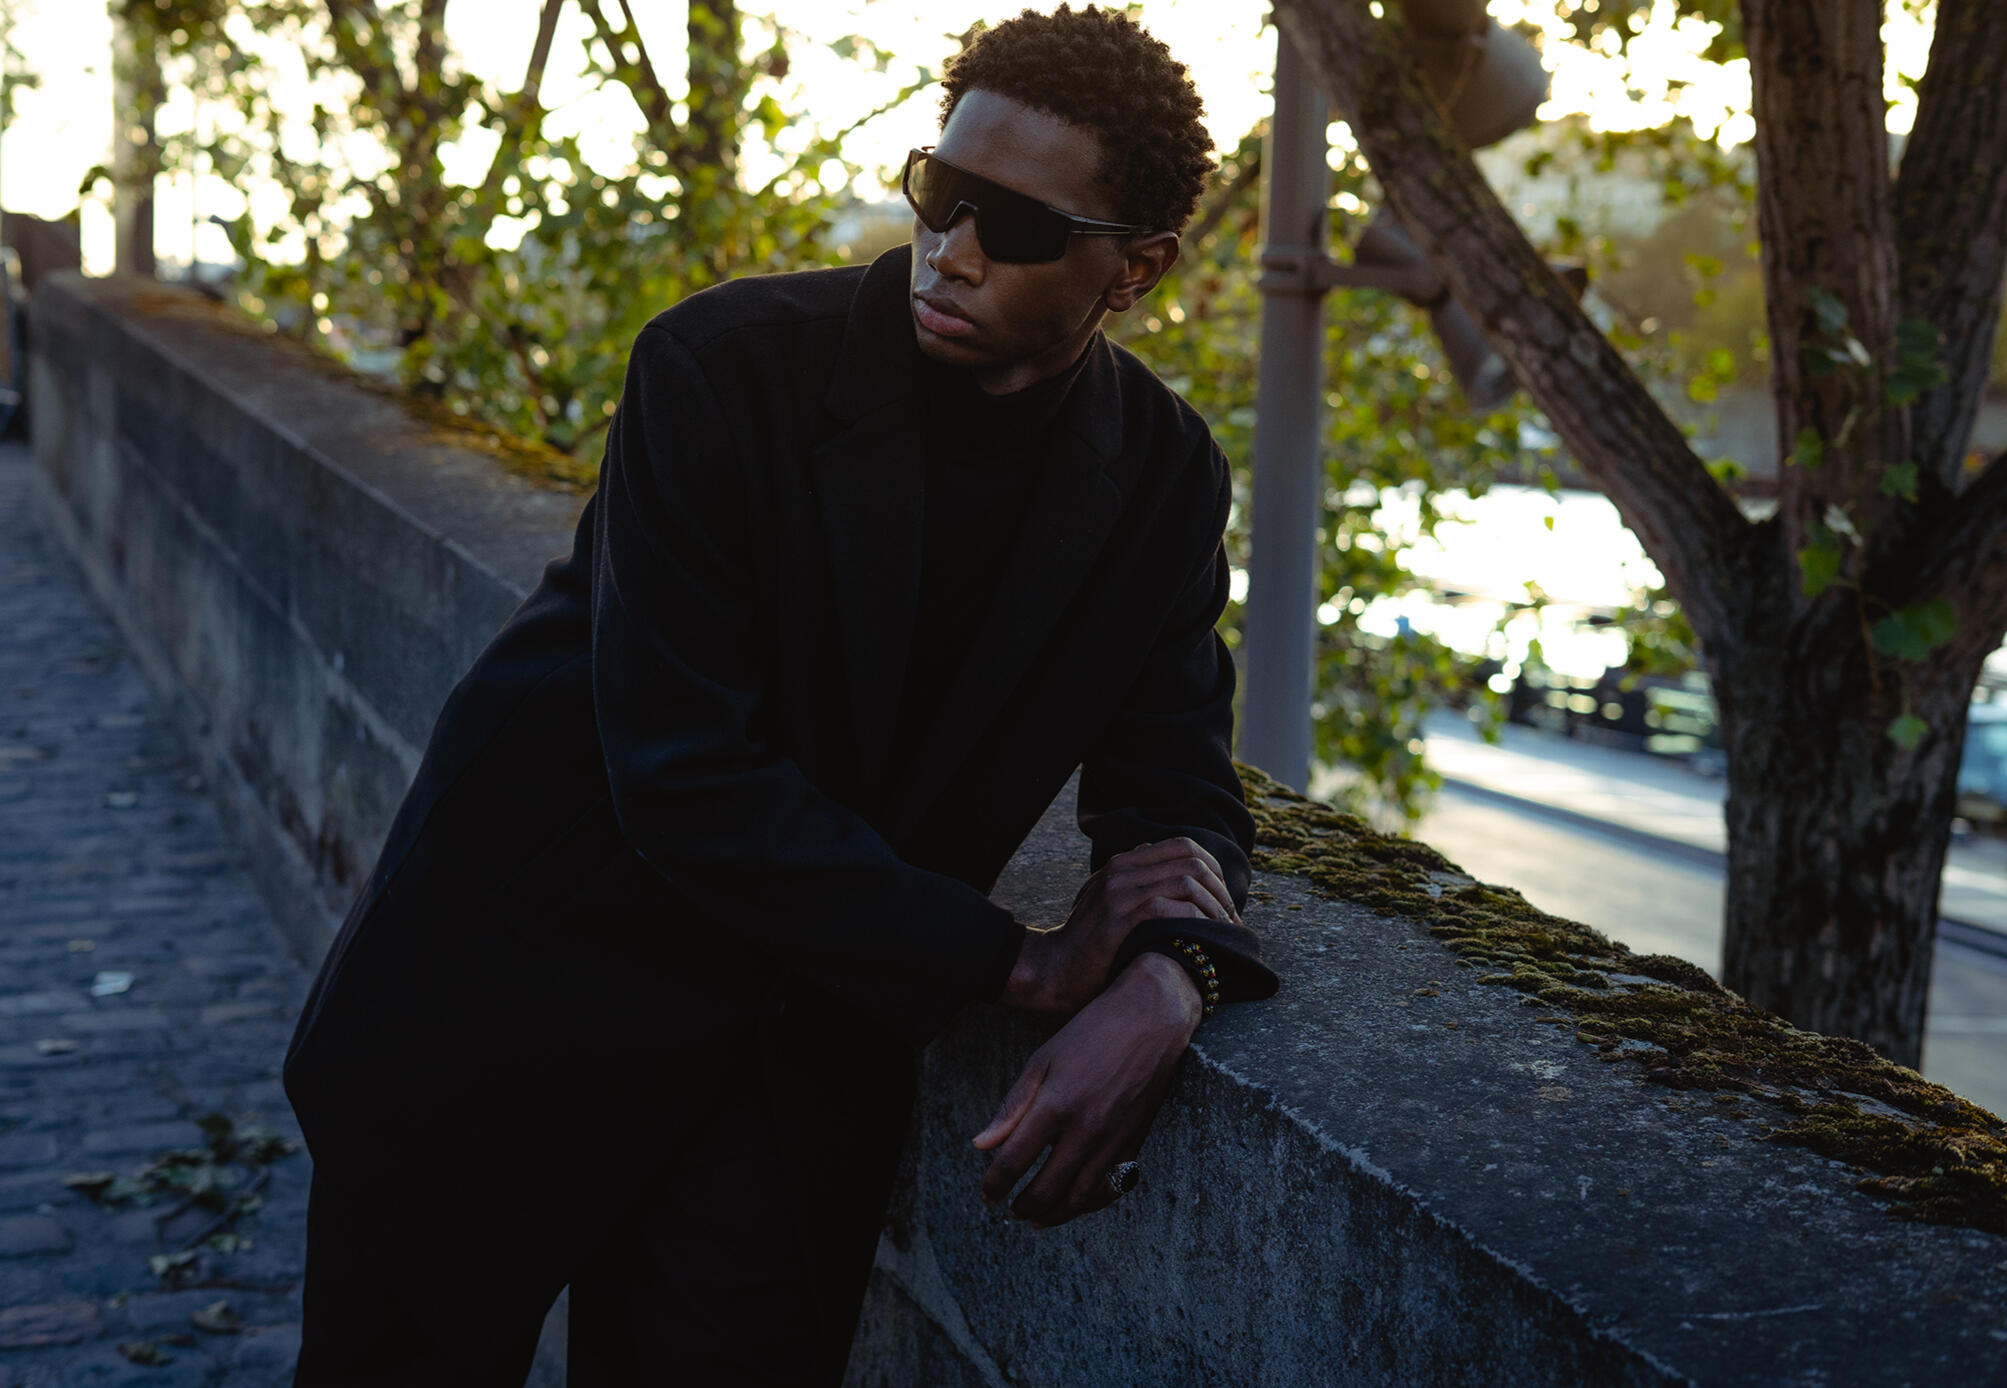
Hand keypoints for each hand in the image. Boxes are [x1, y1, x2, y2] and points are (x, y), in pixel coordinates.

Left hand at [972, 952, 1201, 1227]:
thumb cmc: (1092, 1032)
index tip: (987, 1194)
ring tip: (1035, 1218)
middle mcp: (1085, 1130)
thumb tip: (982, 1145)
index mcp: (1055, 1106)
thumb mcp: (1042, 1060)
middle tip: (1007, 1211)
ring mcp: (1113, 1141)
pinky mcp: (1135, 1143)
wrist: (1152, 1019)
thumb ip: (1012, 1107)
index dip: (994, 1184)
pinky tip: (1072, 1205)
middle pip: (1045, 1189)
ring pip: (1078, 1199)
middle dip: (1021, 1206)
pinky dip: (1088, 1205)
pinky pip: (1110, 1190)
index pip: (1014, 1161)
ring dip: (1053, 1215)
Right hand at [1001, 836, 1239, 1014]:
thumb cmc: (1090, 944)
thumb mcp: (1109, 902)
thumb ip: (1135, 882)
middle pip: (1191, 860)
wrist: (1053, 969)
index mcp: (1123, 863)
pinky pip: (1170, 908)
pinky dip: (1195, 921)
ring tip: (1223, 932)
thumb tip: (1163, 863)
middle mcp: (1121, 869)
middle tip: (1231, 920)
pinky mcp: (1119, 919)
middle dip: (1220, 889)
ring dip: (1213, 907)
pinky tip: (1203, 939)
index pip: (1184, 846)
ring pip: (1186, 881)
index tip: (1224, 902)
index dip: (1213, 871)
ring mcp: (1119, 892)